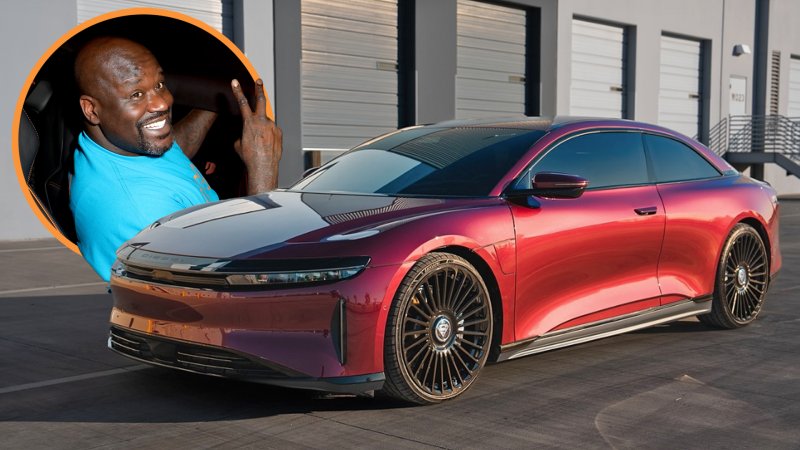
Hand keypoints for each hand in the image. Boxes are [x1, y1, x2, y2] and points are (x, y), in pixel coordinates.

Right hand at [231, 78, 281, 193]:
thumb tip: (247, 131)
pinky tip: (266, 144)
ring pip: (266, 122)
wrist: (263, 166)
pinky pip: (272, 130)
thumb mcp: (239, 143)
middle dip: (258, 88)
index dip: (238, 91)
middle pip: (261, 100)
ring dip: (263, 128)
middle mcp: (262, 121)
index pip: (242, 102)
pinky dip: (268, 135)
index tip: (235, 82)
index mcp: (249, 122)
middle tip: (258, 80)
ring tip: (260, 141)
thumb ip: (243, 132)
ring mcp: (272, 126)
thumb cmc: (250, 157)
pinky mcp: (279, 132)